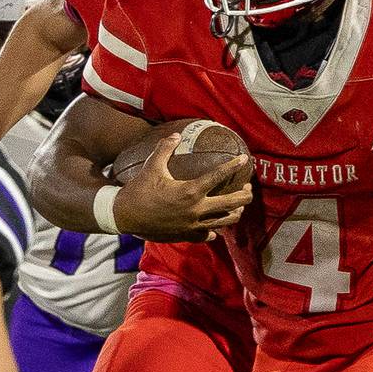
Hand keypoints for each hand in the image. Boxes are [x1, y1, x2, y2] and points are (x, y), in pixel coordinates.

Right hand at [113, 131, 252, 241]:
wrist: (125, 217)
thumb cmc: (138, 190)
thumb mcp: (151, 166)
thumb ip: (165, 149)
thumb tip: (177, 135)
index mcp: (190, 191)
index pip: (218, 177)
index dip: (233, 166)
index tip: (244, 159)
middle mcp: (196, 210)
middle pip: (231, 204)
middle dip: (245, 195)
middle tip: (248, 188)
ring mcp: (193, 226)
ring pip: (224, 222)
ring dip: (235, 213)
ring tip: (238, 206)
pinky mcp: (187, 236)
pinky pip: (207, 235)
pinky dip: (214, 231)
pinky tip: (216, 228)